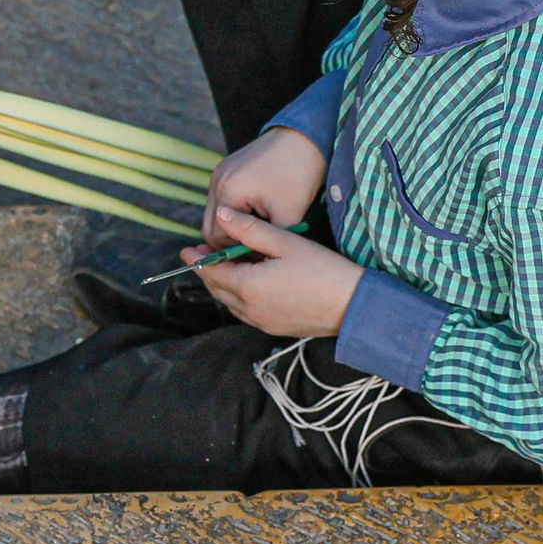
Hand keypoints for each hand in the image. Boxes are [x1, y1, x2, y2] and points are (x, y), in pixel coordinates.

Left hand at [191, 205, 362, 336]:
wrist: (354, 305)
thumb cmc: (323, 270)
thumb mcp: (286, 242)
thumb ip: (250, 230)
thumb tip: (222, 216)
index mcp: (248, 287)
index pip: (212, 272)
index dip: (198, 259)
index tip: (188, 249)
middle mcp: (249, 309)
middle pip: (218, 289)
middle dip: (209, 272)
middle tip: (204, 255)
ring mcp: (261, 322)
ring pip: (231, 302)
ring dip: (224, 285)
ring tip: (226, 266)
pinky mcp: (274, 328)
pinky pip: (246, 312)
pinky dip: (240, 296)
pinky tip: (249, 282)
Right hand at [202, 128, 325, 248]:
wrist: (305, 138)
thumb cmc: (299, 174)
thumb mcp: (288, 216)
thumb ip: (267, 241)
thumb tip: (257, 261)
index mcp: (229, 193)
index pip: (217, 238)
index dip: (235, 251)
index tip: (256, 258)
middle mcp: (217, 182)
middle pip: (211, 227)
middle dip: (231, 240)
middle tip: (256, 247)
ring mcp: (220, 173)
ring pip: (217, 215)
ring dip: (234, 225)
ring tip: (259, 229)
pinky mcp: (226, 169)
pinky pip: (224, 199)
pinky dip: (236, 211)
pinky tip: (257, 213)